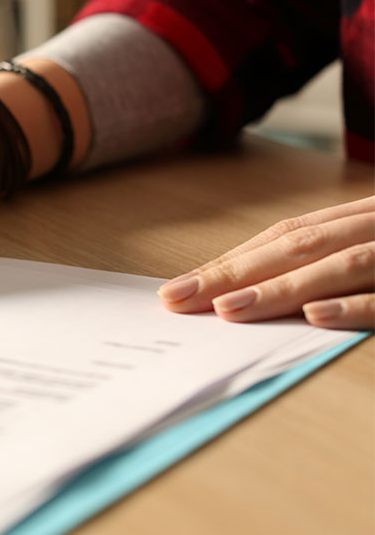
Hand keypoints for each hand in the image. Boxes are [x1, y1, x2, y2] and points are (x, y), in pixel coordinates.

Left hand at [158, 196, 374, 328]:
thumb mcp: (370, 241)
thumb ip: (324, 258)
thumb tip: (244, 290)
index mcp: (360, 219)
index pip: (285, 237)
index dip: (231, 260)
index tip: (178, 287)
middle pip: (300, 247)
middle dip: (236, 273)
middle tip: (181, 298)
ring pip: (341, 265)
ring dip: (281, 287)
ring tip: (229, 307)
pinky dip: (352, 305)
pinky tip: (314, 315)